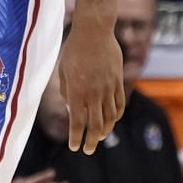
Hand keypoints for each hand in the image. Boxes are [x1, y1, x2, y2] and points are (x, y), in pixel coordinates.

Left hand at [57, 24, 125, 153]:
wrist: (94, 31)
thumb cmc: (73, 49)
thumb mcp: (63, 71)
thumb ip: (67, 92)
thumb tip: (70, 110)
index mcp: (77, 92)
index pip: (77, 122)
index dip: (75, 137)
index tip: (74, 147)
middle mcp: (93, 94)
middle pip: (95, 125)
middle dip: (91, 141)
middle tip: (88, 150)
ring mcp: (108, 88)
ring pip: (110, 117)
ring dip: (105, 131)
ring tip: (99, 138)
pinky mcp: (118, 81)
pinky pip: (119, 104)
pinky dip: (116, 116)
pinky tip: (112, 121)